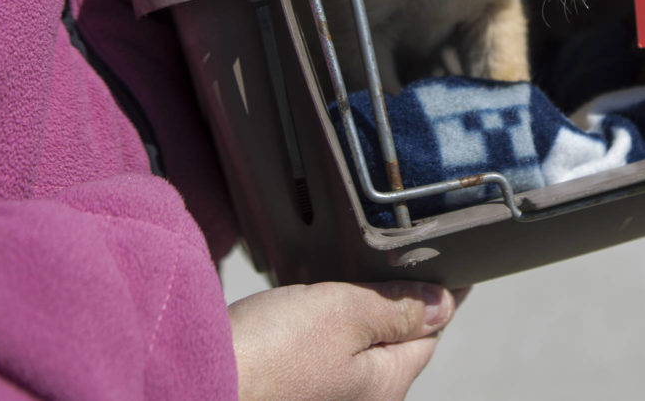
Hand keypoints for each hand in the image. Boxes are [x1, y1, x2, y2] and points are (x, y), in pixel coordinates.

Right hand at [229, 281, 459, 400]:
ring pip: (356, 346)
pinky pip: (321, 351)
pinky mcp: (289, 386)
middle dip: (399, 304)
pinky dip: (323, 324)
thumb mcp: (347, 316)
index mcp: (384, 386)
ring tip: (357, 273)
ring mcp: (321, 395)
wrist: (195, 383)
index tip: (449, 267)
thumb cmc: (272, 354)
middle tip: (402, 258)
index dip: (439, 296)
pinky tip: (309, 302)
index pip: (429, 335)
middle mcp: (358, 399)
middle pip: (394, 343)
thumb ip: (398, 310)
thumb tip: (445, 306)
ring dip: (358, 312)